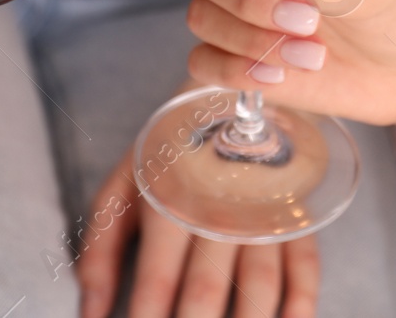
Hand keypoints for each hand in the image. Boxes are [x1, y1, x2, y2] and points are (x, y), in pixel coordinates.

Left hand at [77, 149, 317, 317]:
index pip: (158, 280)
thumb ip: (100, 251)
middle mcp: (220, 210)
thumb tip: (90, 315)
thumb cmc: (166, 154)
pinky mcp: (296, 218)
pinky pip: (306, 270)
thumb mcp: (122, 187)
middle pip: (209, 292)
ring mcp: (263, 214)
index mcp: (171, 200)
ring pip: (260, 288)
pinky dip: (301, 307)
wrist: (228, 98)